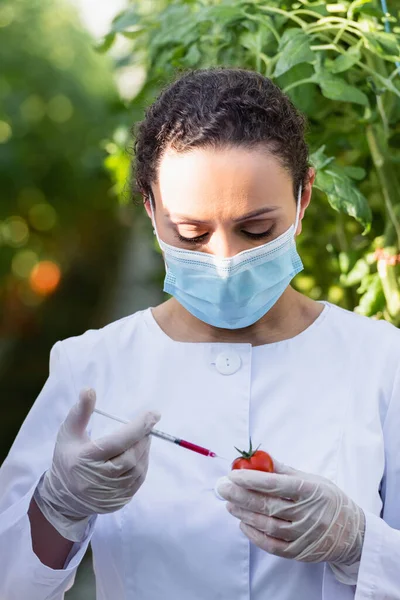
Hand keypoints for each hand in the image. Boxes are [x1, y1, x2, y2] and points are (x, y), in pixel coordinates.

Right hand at [34, 388, 160, 541]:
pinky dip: (142, 464)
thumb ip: (81, 411)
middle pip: (131, 456)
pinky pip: (139, 480)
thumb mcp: (69, 433)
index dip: (138, 427)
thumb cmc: (67, 458)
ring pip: (138, 468)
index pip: (117, 442)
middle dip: (143, 438)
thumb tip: (89, 389)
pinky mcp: (119, 501)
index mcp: (86, 459)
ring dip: (145, 450)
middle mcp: (98, 479)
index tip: (154, 414)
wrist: (64, 497)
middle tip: (148, 425)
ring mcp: (109, 493)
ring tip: (143, 438)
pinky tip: (139, 454)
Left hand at [216, 458, 364, 566]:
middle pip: (268, 505)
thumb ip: (284, 470)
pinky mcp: (299, 552)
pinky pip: (272, 545)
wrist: (353, 533)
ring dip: (244, 514)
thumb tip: (259, 457)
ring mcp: (304, 535)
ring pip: (267, 525)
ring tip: (229, 503)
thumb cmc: (329, 500)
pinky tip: (242, 523)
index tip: (233, 474)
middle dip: (241, 495)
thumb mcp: (312, 479)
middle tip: (223, 487)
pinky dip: (254, 535)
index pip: (277, 484)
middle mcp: (308, 514)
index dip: (253, 479)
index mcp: (311, 491)